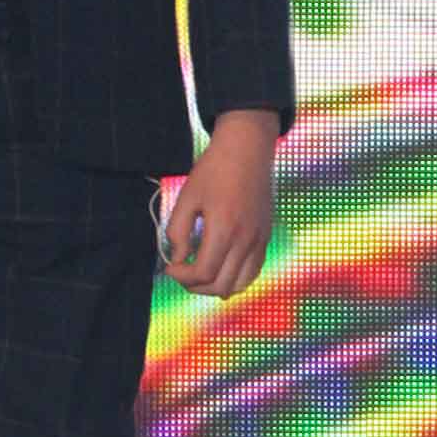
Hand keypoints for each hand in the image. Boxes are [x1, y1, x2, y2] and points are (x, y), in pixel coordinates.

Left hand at [160, 108, 278, 297]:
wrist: (247, 149)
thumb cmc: (214, 170)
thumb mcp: (187, 198)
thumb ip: (178, 232)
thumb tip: (179, 259)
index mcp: (224, 230)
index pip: (203, 273)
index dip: (181, 277)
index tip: (171, 266)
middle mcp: (245, 240)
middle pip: (220, 286)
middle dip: (196, 286)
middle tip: (183, 273)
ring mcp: (259, 240)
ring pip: (239, 284)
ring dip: (216, 286)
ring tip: (201, 273)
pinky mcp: (265, 236)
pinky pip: (253, 271)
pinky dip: (235, 278)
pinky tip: (220, 267)